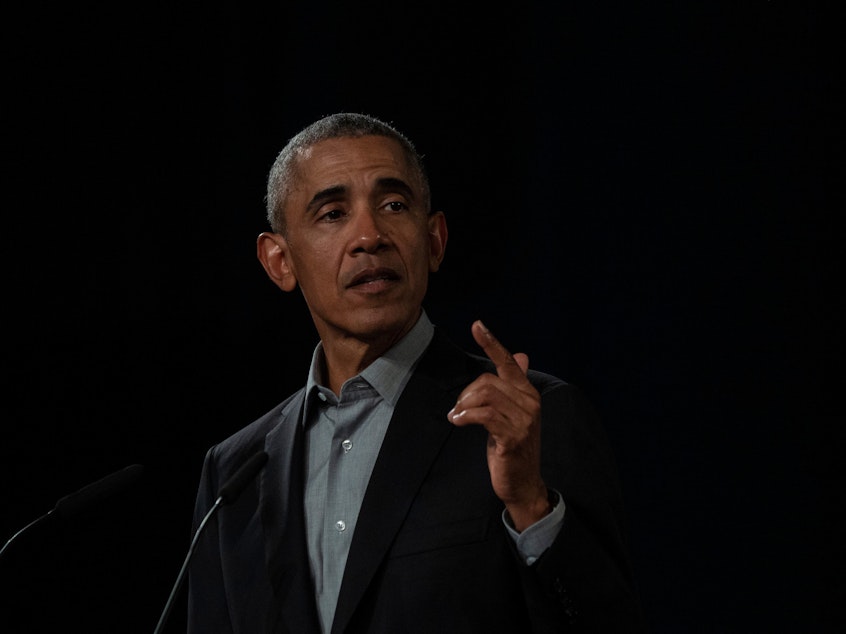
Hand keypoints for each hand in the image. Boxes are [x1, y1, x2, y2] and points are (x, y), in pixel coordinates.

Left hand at [447, 320, 549, 530]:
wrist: (523, 484)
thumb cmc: (512, 447)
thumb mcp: (512, 413)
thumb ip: (512, 386)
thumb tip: (521, 355)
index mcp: (528, 393)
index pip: (509, 362)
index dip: (492, 343)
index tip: (477, 325)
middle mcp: (530, 402)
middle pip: (487, 381)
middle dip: (466, 393)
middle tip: (458, 410)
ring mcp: (524, 420)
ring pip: (484, 396)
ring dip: (463, 406)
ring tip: (457, 418)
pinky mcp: (513, 437)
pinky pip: (483, 415)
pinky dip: (465, 416)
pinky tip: (457, 422)